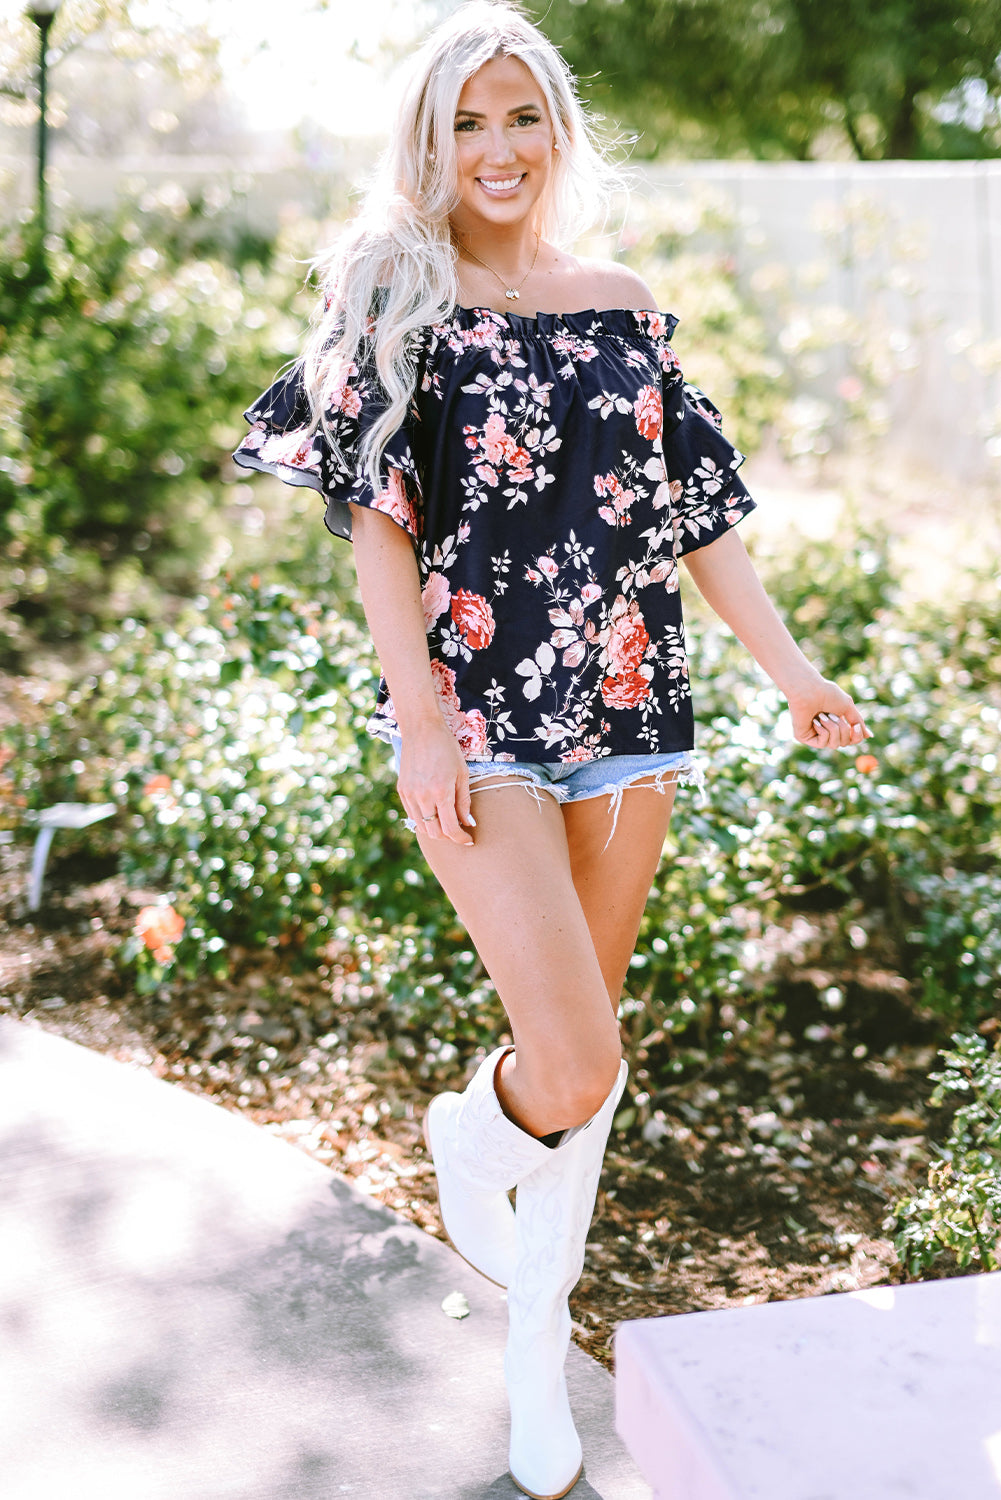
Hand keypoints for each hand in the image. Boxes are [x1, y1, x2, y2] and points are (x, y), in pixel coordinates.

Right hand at [397, 718, 475, 846]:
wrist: (422, 729)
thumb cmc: (447, 748)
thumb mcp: (462, 773)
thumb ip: (464, 801)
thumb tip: (468, 823)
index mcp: (441, 792)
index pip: (451, 828)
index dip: (461, 839)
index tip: (469, 840)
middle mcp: (423, 797)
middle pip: (435, 832)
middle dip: (449, 837)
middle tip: (460, 832)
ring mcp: (410, 795)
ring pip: (422, 826)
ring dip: (436, 830)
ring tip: (447, 823)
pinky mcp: (402, 791)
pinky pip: (413, 815)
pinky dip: (424, 819)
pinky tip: (434, 812)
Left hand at [785, 674, 872, 750]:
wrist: (809, 690)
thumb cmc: (827, 694)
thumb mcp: (848, 707)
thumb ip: (858, 722)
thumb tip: (868, 736)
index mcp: (836, 722)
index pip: (851, 739)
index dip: (856, 736)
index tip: (855, 726)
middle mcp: (826, 730)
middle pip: (845, 743)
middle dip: (843, 729)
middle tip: (833, 714)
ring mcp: (815, 734)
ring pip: (835, 745)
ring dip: (833, 729)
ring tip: (823, 716)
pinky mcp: (804, 738)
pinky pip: (822, 744)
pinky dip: (823, 731)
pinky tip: (815, 721)